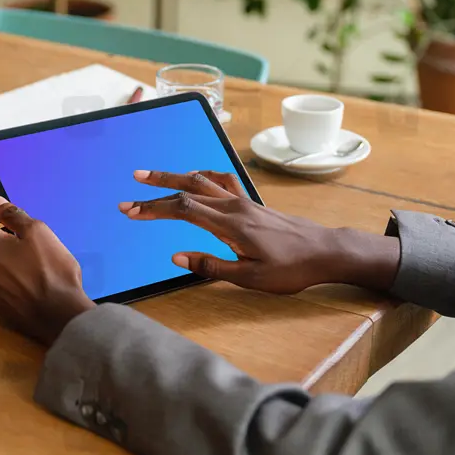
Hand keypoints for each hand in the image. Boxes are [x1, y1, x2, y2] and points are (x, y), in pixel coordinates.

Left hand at [0, 195, 95, 345]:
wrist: (58, 314)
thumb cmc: (51, 272)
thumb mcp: (38, 232)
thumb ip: (13, 214)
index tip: (6, 216)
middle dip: (3, 239)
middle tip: (29, 247)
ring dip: (4, 261)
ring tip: (30, 268)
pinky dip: (7, 281)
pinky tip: (26, 285)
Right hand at [119, 170, 400, 293]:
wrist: (326, 251)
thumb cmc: (290, 269)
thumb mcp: (249, 278)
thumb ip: (211, 266)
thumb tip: (177, 256)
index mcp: (229, 225)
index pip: (183, 208)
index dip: (154, 208)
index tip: (130, 211)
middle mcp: (234, 206)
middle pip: (188, 188)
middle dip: (155, 190)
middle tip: (129, 193)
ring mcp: (244, 201)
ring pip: (202, 180)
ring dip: (174, 177)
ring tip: (150, 176)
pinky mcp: (251, 203)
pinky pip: (221, 181)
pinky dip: (201, 176)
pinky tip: (194, 177)